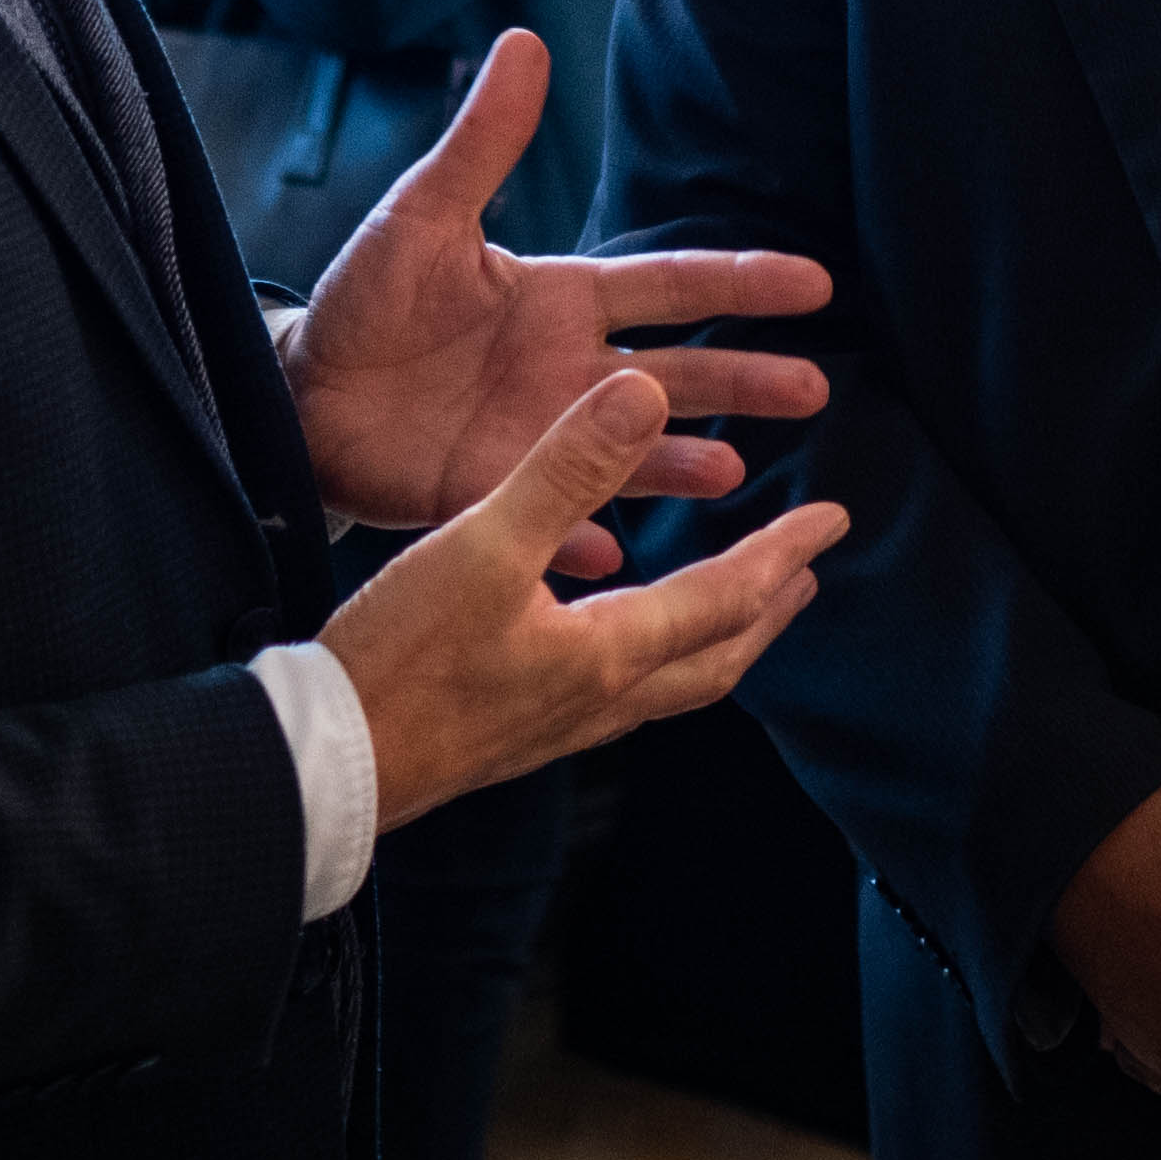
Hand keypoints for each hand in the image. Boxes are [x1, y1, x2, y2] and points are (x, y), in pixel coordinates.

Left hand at [280, 32, 829, 573]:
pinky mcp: (498, 495)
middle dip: (746, 380)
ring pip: (633, 452)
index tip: (816, 283)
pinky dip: (579, 535)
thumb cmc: (368, 299)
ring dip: (681, 462)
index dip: (742, 282)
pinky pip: (551, 518)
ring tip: (735, 470)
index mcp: (565, 300)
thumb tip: (527, 41)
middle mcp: (571, 374)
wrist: (303, 393)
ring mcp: (542, 441)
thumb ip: (484, 141)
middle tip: (816, 391)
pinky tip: (610, 550)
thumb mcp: (423, 212)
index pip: (671, 287)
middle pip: (678, 375)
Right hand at [324, 363, 844, 828]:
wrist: (326, 766)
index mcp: (607, 653)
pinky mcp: (518, 735)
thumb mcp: (481, 544)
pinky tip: (620, 641)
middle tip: (808, 573)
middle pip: (716, 659)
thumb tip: (645, 392)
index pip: (724, 599)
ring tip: (737, 605)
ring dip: (718, 638)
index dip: (782, 555)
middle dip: (768, 611)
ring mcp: (557, 726)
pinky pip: (620, 695)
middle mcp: (598, 700)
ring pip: (671, 684)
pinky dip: (654, 657)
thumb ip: (565, 470)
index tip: (834, 522)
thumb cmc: (400, 658)